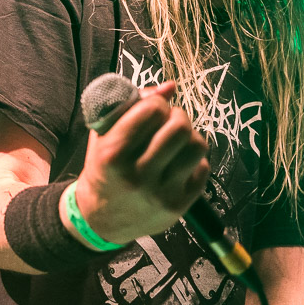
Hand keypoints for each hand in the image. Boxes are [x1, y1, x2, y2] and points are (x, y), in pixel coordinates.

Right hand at [65, 80, 209, 246]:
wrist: (101, 217)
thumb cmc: (104, 167)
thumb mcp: (104, 134)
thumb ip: (133, 105)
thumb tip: (170, 86)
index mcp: (113, 154)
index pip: (153, 110)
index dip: (157, 104)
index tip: (153, 111)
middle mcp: (137, 176)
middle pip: (180, 127)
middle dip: (177, 116)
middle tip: (168, 122)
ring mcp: (160, 193)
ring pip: (197, 146)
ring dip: (189, 137)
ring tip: (176, 142)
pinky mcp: (179, 206)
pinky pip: (203, 168)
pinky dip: (193, 161)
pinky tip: (177, 164)